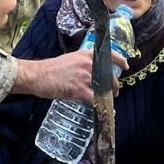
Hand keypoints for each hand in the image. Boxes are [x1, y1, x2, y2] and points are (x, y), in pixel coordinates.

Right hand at [13, 50, 127, 101]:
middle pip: (109, 76)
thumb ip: (82, 65)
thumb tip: (90, 73)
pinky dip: (99, 105)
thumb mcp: (70, 60)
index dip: (120, 60)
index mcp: (86, 55)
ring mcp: (85, 77)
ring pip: (104, 88)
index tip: (126, 66)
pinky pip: (95, 99)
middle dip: (114, 86)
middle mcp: (88, 64)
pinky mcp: (79, 89)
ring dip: (108, 96)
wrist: (38, 75)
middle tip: (114, 92)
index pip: (109, 55)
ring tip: (108, 101)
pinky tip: (101, 109)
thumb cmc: (50, 69)